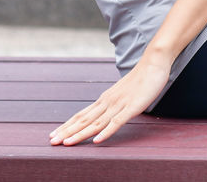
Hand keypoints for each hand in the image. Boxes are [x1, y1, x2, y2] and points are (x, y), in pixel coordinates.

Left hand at [49, 58, 169, 145]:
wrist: (154, 62)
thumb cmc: (141, 78)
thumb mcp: (123, 92)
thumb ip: (114, 102)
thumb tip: (106, 111)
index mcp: (105, 99)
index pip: (82, 114)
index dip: (68, 125)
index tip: (54, 134)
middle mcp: (108, 102)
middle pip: (84, 120)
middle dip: (67, 131)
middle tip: (52, 141)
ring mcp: (119, 104)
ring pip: (96, 122)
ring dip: (80, 134)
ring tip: (67, 143)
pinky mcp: (132, 107)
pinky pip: (117, 121)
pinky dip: (106, 132)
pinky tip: (97, 140)